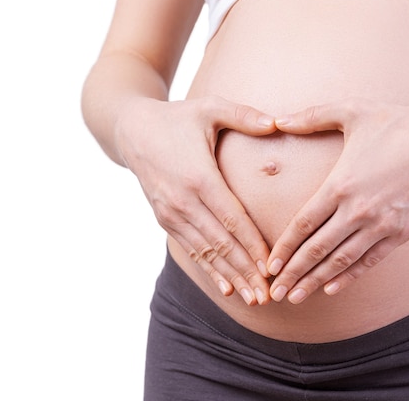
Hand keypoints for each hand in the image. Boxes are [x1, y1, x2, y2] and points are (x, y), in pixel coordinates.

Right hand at [116, 96, 276, 304]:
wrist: (132, 130)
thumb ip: (243, 115)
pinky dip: (210, 270)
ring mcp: (172, 213)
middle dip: (246, 271)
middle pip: (221, 243)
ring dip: (231, 277)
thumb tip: (277, 123)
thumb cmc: (178, 117)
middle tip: (270, 295)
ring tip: (254, 299)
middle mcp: (183, 201)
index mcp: (199, 177)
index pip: (232, 219)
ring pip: (207, 252)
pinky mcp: (165, 219)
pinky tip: (228, 288)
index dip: (253, 245)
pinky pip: (191, 249)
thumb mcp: (209, 108)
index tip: (272, 266)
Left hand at [267, 98, 408, 303]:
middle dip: (292, 273)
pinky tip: (332, 289)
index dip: (283, 249)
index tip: (268, 266)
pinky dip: (349, 277)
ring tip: (296, 297)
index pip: (302, 225)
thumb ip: (312, 116)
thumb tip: (276, 119)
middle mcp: (358, 210)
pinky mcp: (401, 234)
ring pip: (341, 261)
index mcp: (340, 184)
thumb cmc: (398, 123)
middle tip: (274, 292)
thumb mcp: (352, 110)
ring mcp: (381, 225)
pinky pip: (370, 261)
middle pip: (316, 249)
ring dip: (316, 281)